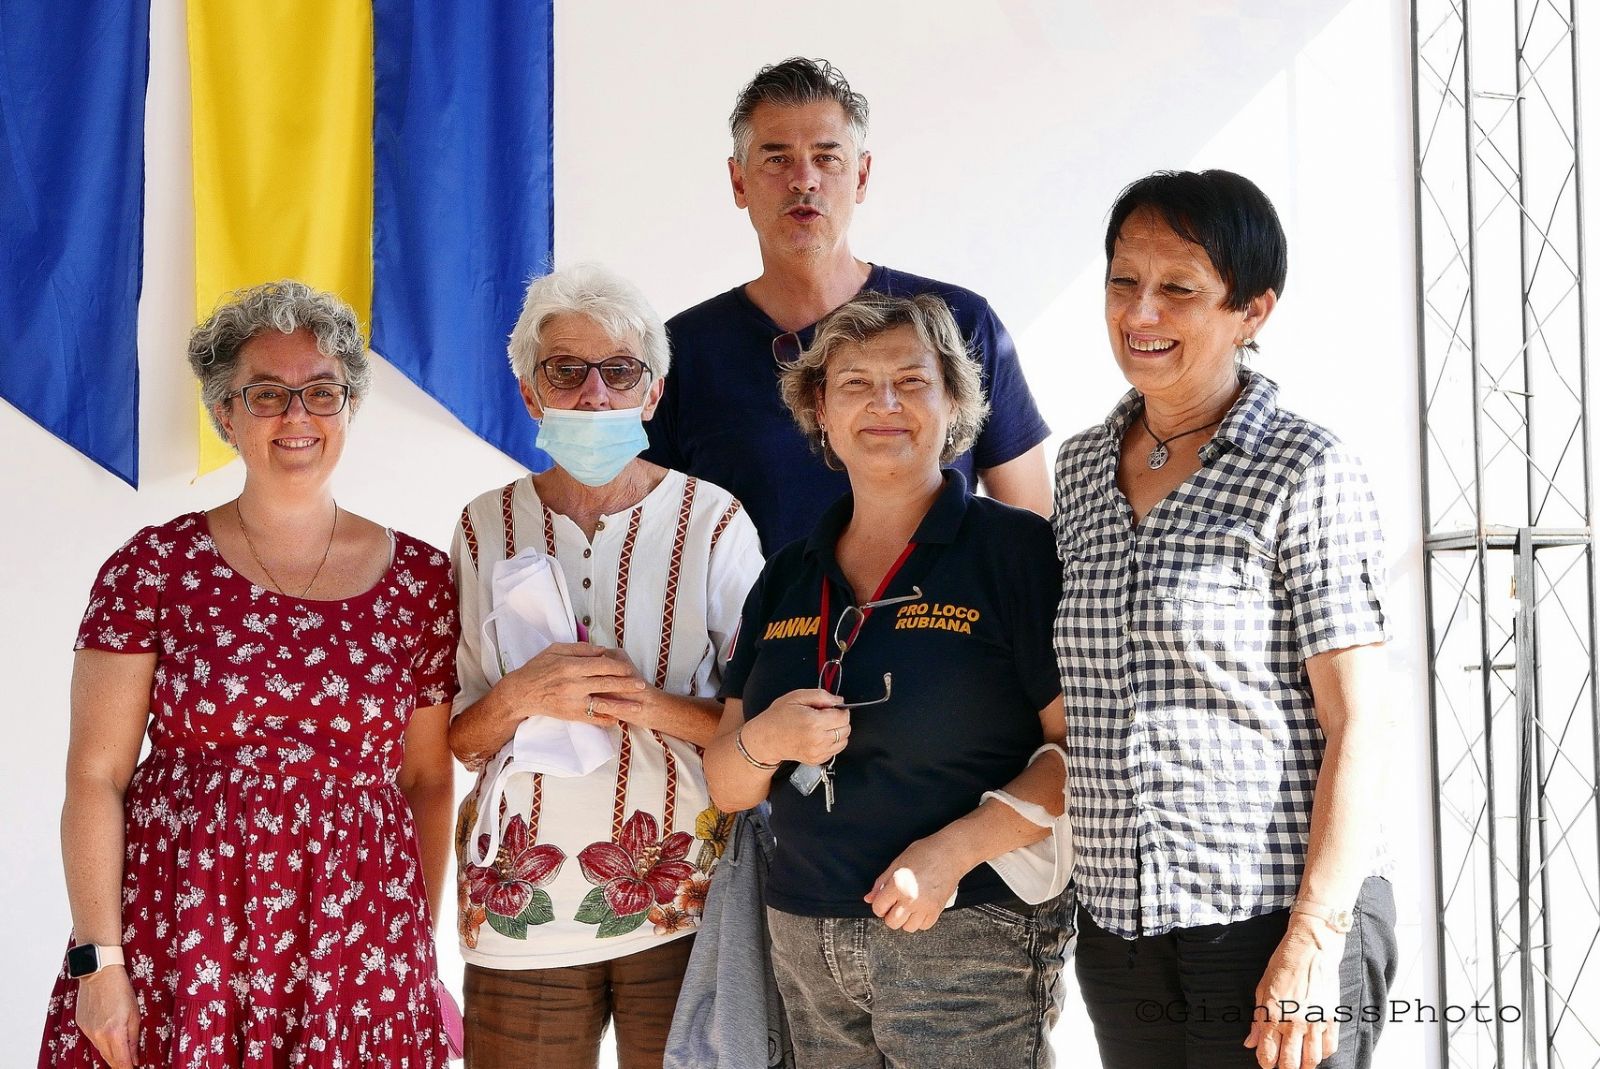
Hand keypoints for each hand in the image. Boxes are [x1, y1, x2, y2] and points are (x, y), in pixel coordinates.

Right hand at [75, 966, 138, 1068]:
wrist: (99, 974)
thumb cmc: (121, 990)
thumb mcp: (135, 1014)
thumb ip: (134, 1039)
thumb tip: (135, 1058)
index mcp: (114, 1033)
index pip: (121, 1061)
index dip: (128, 1068)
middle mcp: (98, 1036)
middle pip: (109, 1059)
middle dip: (120, 1064)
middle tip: (130, 1065)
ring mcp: (88, 1031)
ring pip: (100, 1050)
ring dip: (111, 1054)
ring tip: (122, 1055)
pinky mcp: (82, 1026)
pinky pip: (93, 1040)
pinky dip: (102, 1042)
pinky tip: (109, 1038)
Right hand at [497, 642, 646, 726]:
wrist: (521, 693)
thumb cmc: (537, 668)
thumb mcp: (556, 650)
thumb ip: (580, 649)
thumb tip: (601, 650)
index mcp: (571, 665)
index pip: (602, 665)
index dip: (618, 667)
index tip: (629, 669)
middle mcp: (574, 684)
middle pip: (607, 683)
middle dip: (627, 685)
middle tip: (641, 685)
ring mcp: (573, 701)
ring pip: (603, 703)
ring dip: (622, 705)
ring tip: (638, 707)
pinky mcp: (570, 715)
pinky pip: (592, 718)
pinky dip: (606, 719)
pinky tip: (618, 719)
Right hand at [743, 689, 851, 766]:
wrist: (766, 739)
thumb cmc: (779, 716)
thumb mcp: (797, 697)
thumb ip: (821, 696)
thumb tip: (839, 701)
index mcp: (814, 722)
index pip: (843, 717)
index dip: (840, 710)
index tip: (831, 708)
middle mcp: (818, 740)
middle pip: (846, 729)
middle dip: (839, 720)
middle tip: (825, 716)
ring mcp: (818, 752)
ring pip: (844, 741)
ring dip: (838, 732)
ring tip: (822, 726)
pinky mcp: (817, 760)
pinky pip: (836, 750)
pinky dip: (832, 742)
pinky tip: (819, 736)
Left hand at [864, 835, 970, 931]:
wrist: (950, 853)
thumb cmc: (924, 852)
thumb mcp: (897, 863)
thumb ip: (881, 882)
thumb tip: (869, 898)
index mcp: (897, 885)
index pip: (879, 908)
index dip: (879, 906)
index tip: (884, 901)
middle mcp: (910, 899)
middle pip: (892, 922)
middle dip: (891, 915)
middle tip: (896, 904)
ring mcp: (925, 906)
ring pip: (908, 927)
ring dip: (906, 919)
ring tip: (909, 907)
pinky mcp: (937, 910)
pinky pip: (924, 926)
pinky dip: (920, 921)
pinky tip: (920, 909)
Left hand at [1245, 918, 1345, 1068]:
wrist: (1311, 948)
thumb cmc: (1283, 965)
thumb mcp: (1261, 989)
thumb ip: (1257, 1020)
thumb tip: (1250, 1043)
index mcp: (1273, 1015)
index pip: (1268, 1054)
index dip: (1266, 1063)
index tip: (1266, 1063)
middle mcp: (1294, 1022)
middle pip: (1291, 1063)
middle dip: (1285, 1068)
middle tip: (1283, 1064)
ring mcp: (1315, 1021)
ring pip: (1312, 1060)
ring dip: (1304, 1065)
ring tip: (1299, 1061)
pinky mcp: (1331, 1018)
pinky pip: (1329, 1048)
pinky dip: (1322, 1054)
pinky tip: (1315, 1050)